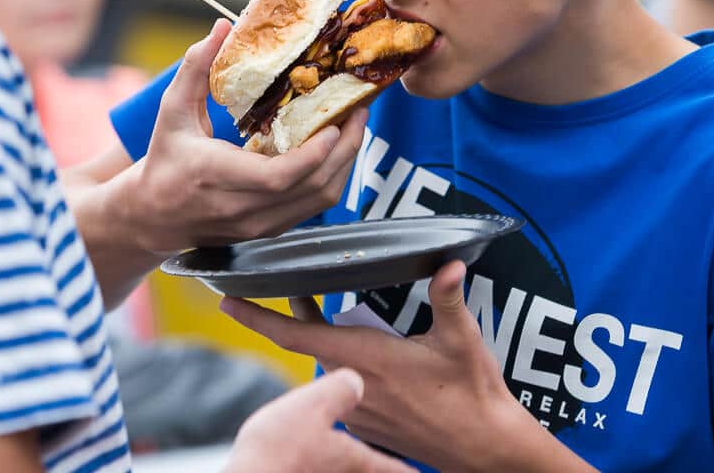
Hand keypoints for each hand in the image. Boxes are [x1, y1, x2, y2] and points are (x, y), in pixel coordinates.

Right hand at [120, 19, 367, 250]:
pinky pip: (314, 206)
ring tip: (353, 125)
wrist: (154, 217)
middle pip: (310, 187)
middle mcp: (241, 208)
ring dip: (345, 162)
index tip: (333, 123)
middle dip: (344, 149)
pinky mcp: (271, 229)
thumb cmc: (164, 160)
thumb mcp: (171, 111)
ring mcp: (259, 224)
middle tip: (358, 111)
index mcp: (214, 176)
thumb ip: (195, 68)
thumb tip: (222, 26)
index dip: (313, 154)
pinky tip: (336, 147)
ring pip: (320, 200)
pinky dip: (333, 175)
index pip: (276, 177)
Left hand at [220, 262, 547, 471]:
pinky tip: (373, 360)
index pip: (299, 336)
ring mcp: (359, 411)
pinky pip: (346, 391)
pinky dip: (349, 369)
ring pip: (328, 368)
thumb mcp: (462, 340)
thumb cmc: (473, 396)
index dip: (260, 317)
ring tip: (341, 316)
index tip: (229, 300)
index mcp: (369, 359)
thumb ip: (448, 298)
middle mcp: (355, 387)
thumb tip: (449, 263)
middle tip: (298, 287)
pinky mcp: (369, 427)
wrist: (484, 449)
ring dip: (330, 343)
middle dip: (303, 316)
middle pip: (311, 346)